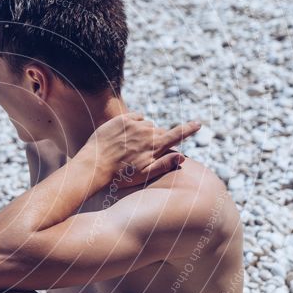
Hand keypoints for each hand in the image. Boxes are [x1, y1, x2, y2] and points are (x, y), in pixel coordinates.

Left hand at [76, 112, 201, 186]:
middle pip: (160, 132)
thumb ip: (164, 164)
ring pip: (148, 124)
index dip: (189, 129)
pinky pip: (136, 117)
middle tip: (143, 154)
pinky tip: (127, 135)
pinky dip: (135, 123)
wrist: (94, 166)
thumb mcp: (145, 175)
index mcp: (156, 146)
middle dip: (157, 140)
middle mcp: (148, 132)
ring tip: (131, 147)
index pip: (177, 135)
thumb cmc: (120, 175)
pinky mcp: (122, 119)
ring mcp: (134, 124)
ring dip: (145, 132)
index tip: (198, 123)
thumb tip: (183, 156)